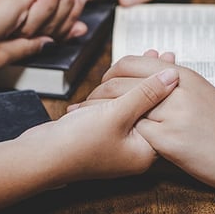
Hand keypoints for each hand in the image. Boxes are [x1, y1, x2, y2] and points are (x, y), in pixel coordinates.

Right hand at [28, 66, 179, 181]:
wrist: (39, 157)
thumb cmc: (77, 143)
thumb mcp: (117, 113)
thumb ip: (146, 94)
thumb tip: (172, 76)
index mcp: (145, 152)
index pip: (167, 117)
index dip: (172, 88)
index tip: (175, 63)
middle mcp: (134, 150)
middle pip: (152, 110)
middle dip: (156, 82)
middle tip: (165, 56)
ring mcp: (117, 144)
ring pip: (133, 108)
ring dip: (138, 83)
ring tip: (148, 58)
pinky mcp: (102, 136)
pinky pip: (117, 110)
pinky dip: (120, 92)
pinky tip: (121, 76)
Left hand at [80, 55, 214, 192]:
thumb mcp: (203, 92)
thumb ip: (177, 81)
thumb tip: (159, 63)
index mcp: (181, 74)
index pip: (129, 63)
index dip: (108, 75)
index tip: (100, 90)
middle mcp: (173, 89)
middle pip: (118, 83)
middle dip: (94, 96)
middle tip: (83, 110)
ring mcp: (172, 114)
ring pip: (121, 107)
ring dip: (98, 117)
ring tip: (85, 126)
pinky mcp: (171, 141)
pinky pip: (133, 134)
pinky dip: (117, 136)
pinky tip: (107, 145)